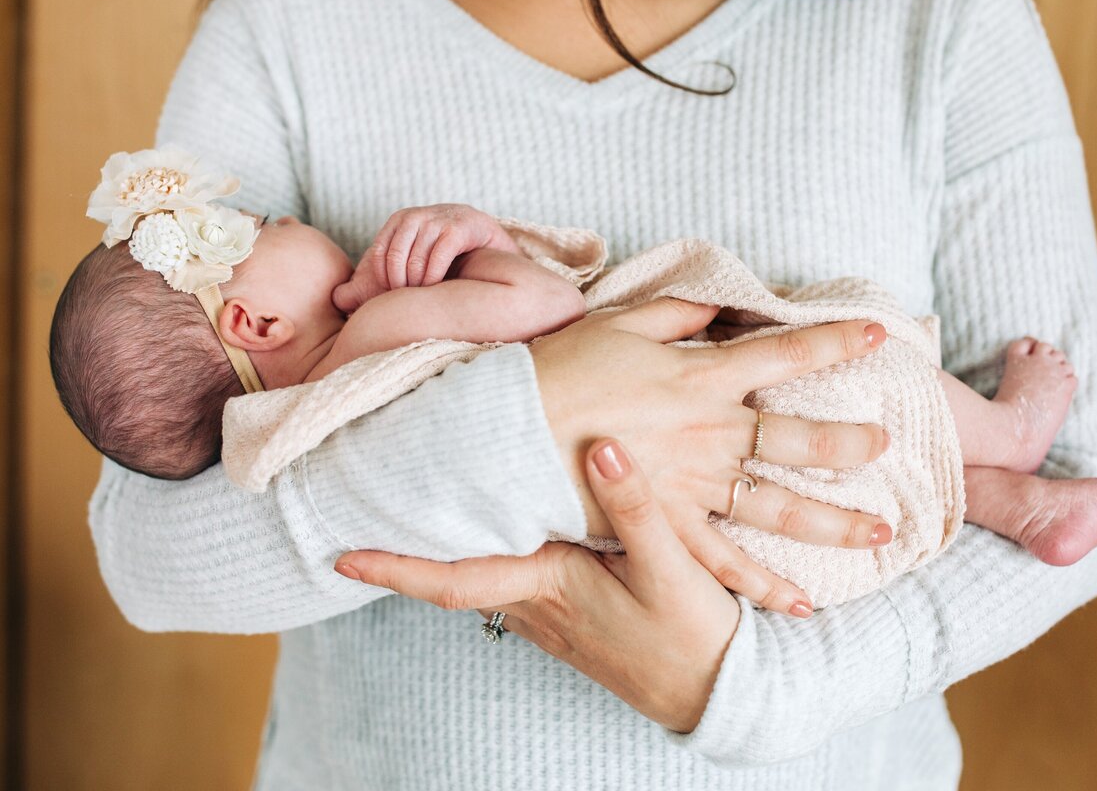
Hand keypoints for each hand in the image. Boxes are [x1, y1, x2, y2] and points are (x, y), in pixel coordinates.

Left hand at [333, 203, 519, 311]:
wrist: (492, 251)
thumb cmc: (445, 266)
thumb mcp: (407, 271)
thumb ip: (372, 284)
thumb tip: (337, 299)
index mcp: (399, 222)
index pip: (378, 253)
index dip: (381, 282)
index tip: (393, 299)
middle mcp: (417, 215)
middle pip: (394, 255)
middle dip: (398, 284)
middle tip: (408, 300)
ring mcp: (441, 217)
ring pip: (417, 254)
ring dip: (417, 281)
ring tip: (423, 295)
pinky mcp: (463, 224)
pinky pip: (441, 250)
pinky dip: (435, 274)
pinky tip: (438, 286)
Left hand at [335, 438, 740, 732]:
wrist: (715, 690)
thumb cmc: (690, 637)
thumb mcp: (671, 570)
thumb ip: (635, 509)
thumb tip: (600, 446)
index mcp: (548, 586)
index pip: (451, 579)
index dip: (393, 568)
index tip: (341, 555)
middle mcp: (538, 601)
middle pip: (455, 568)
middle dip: (406, 543)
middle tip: (365, 502)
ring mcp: (552, 609)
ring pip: (482, 567)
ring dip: (444, 542)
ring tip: (417, 498)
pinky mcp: (572, 607)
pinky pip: (513, 570)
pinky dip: (487, 543)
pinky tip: (497, 514)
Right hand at [528, 297, 891, 614]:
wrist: (509, 433)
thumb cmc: (560, 371)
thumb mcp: (618, 325)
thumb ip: (675, 316)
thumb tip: (716, 312)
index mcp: (702, 377)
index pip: (785, 354)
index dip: (836, 341)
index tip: (879, 334)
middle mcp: (711, 432)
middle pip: (799, 439)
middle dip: (850, 442)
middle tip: (885, 445)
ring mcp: (693, 486)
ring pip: (779, 507)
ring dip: (834, 522)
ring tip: (881, 535)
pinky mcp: (666, 528)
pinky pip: (724, 562)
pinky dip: (762, 585)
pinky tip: (800, 603)